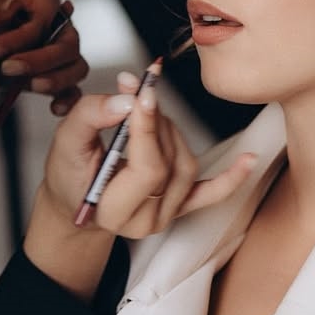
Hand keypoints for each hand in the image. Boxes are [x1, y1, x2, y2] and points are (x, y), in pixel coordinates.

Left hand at [0, 0, 88, 113]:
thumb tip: (13, 7)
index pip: (45, 18)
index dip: (21, 37)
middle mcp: (60, 24)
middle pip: (68, 44)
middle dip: (40, 60)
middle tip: (7, 68)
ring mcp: (62, 52)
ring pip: (76, 67)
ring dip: (57, 79)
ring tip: (33, 86)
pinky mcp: (58, 76)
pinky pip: (73, 89)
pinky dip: (67, 99)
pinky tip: (55, 108)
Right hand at [38, 72, 257, 238]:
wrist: (75, 201)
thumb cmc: (68, 175)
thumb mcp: (65, 144)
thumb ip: (90, 118)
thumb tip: (128, 99)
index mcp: (114, 212)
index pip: (146, 169)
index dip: (147, 129)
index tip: (143, 93)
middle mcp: (147, 220)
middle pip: (169, 163)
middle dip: (156, 124)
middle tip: (139, 94)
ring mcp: (168, 214)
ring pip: (186, 164)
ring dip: (171, 131)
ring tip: (146, 113)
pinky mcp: (182, 204)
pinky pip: (211, 193)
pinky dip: (231, 177)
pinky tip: (249, 160)